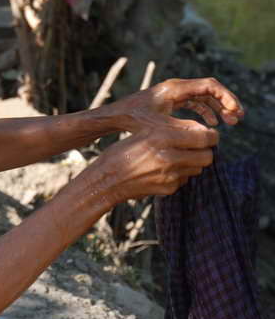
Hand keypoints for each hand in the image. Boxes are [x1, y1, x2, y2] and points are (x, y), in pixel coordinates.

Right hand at [95, 121, 217, 202]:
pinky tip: (165, 170)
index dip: (211, 135)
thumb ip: (174, 130)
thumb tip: (202, 130)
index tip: (210, 135)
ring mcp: (170, 176)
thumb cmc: (124, 151)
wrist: (107, 180)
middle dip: (206, 151)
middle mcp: (169, 157)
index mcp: (162, 137)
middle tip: (199, 147)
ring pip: (198, 168)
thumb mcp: (145, 133)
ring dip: (194, 162)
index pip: (203, 137)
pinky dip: (181, 173)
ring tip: (178, 157)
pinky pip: (185, 179)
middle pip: (207, 156)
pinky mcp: (169, 189)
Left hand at [113, 77, 244, 133]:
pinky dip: (204, 111)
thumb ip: (184, 128)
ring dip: (217, 108)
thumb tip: (207, 132)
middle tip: (238, 118)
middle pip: (209, 89)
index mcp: (175, 89)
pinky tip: (212, 124)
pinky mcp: (170, 101)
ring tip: (230, 122)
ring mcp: (173, 93)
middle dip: (226, 102)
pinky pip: (194, 103)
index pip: (209, 86)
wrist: (115, 116)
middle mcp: (176, 87)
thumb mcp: (160, 127)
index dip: (226, 97)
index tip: (235, 111)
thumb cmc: (133, 120)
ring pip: (203, 97)